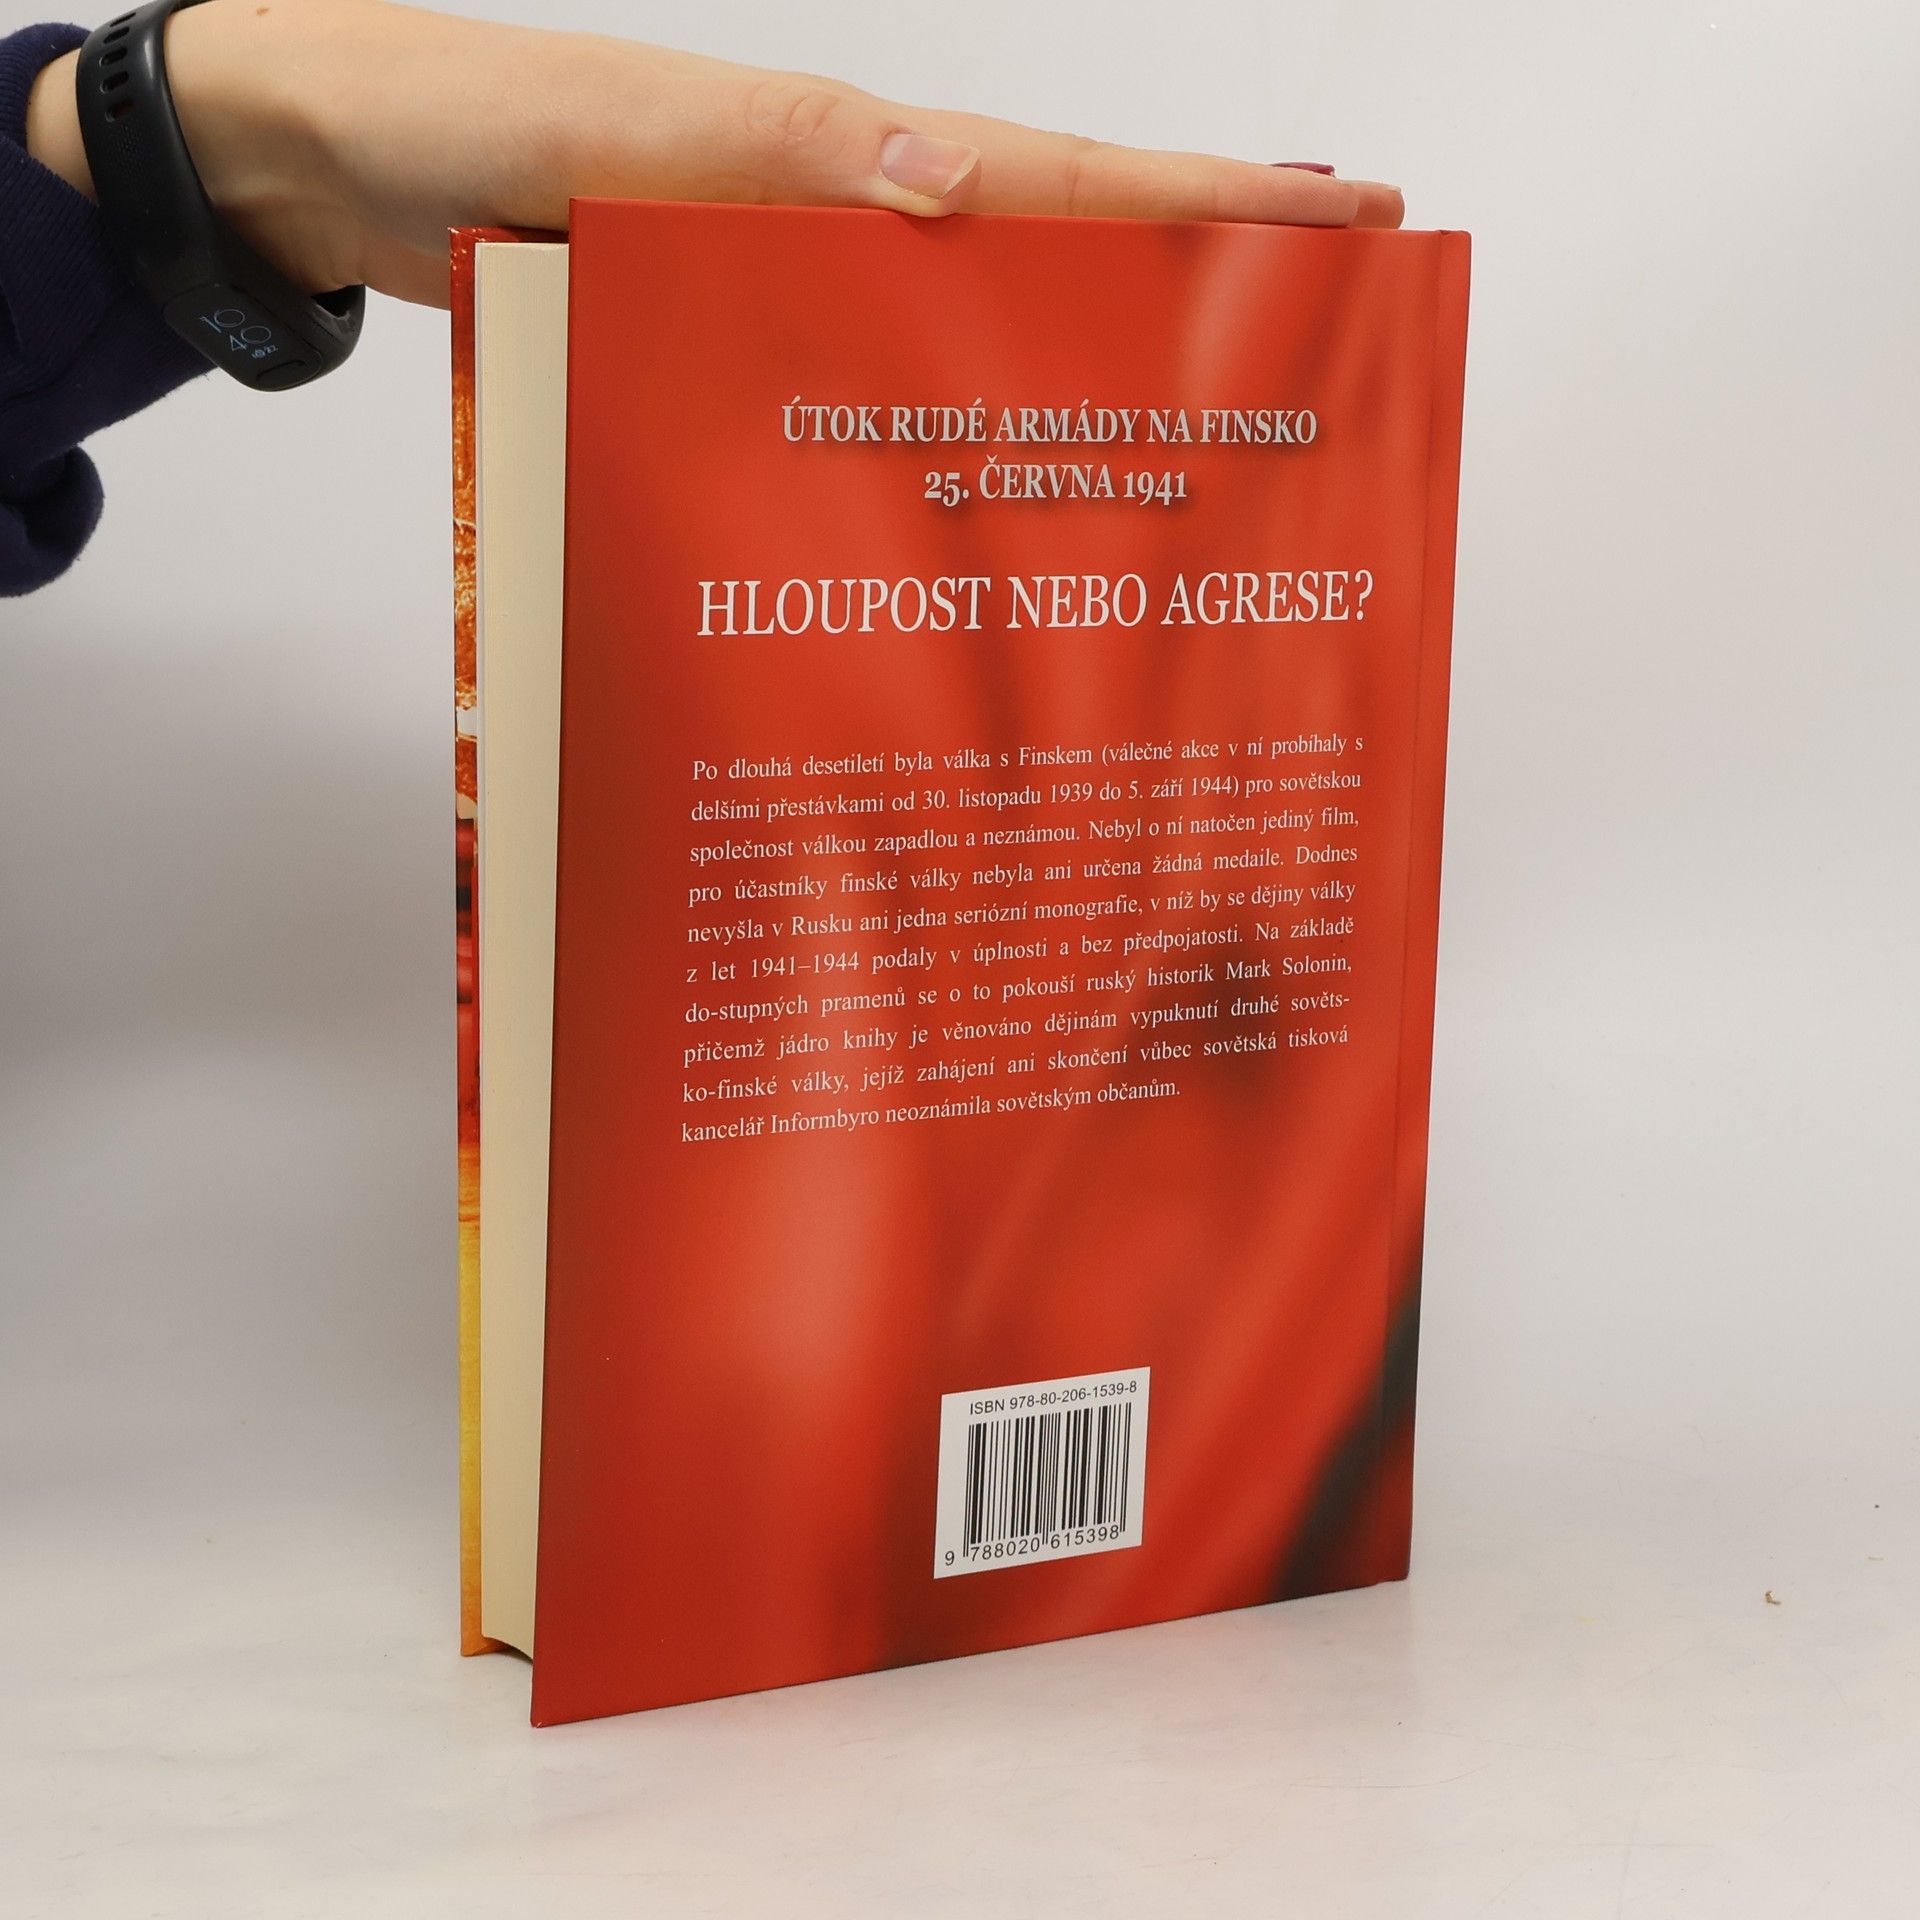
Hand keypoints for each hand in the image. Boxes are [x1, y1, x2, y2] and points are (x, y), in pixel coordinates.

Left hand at [28, 0, 1403, 307]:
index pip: (1055, 180)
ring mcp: (790, 291)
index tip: (1346, 214)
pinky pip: (869, 388)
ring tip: (1196, 427)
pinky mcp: (732, 349)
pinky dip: (944, 424)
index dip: (1202, 201)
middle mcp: (835, 223)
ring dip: (1084, 367)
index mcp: (834, 157)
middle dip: (1192, 286)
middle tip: (1322, 332)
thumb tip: (936, 185)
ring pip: (970, 334)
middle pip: (1048, 257)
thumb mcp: (600, 129)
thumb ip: (758, 155)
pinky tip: (978, 482)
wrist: (328, 169)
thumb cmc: (447, 128)